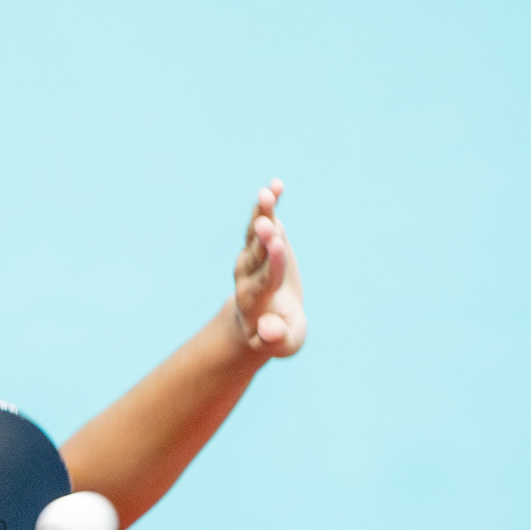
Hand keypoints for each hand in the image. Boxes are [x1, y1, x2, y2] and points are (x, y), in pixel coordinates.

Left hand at [230, 178, 305, 357]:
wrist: (261, 323)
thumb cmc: (277, 336)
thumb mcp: (281, 344)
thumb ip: (275, 339)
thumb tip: (269, 328)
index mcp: (255, 300)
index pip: (264, 279)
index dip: (272, 262)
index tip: (277, 244)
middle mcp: (249, 276)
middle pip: (255, 255)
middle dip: (262, 238)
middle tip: (265, 222)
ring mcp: (252, 258)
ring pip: (254, 235)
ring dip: (260, 214)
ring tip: (267, 194)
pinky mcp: (262, 245)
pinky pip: (264, 223)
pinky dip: (269, 206)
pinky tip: (277, 185)